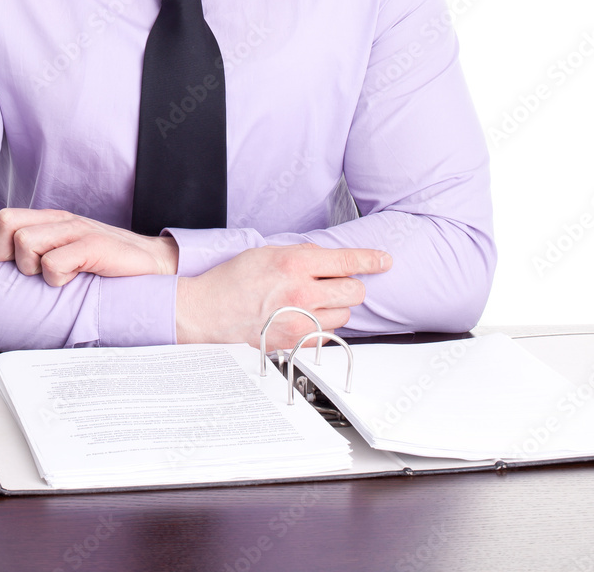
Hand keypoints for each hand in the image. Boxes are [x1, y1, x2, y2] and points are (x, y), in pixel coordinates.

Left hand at [0, 207, 178, 285]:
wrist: (152, 266)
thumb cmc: (104, 265)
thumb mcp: (63, 256)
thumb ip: (35, 255)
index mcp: (48, 221)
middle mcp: (59, 220)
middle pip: (6, 224)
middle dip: (2, 253)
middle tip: (24, 270)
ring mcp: (77, 230)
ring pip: (26, 244)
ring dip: (33, 269)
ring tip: (55, 276)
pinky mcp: (94, 246)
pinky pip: (55, 264)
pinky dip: (57, 278)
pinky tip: (73, 280)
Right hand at [175, 243, 391, 350]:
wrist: (210, 309)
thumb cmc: (234, 279)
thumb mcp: (268, 252)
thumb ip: (302, 255)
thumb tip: (329, 259)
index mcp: (296, 264)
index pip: (347, 260)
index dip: (372, 259)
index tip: (384, 260)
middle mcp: (302, 292)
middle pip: (354, 290)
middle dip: (350, 284)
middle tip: (337, 283)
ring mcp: (301, 320)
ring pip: (344, 315)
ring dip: (335, 307)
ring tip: (312, 302)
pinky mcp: (296, 342)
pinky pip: (327, 335)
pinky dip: (322, 326)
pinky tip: (304, 317)